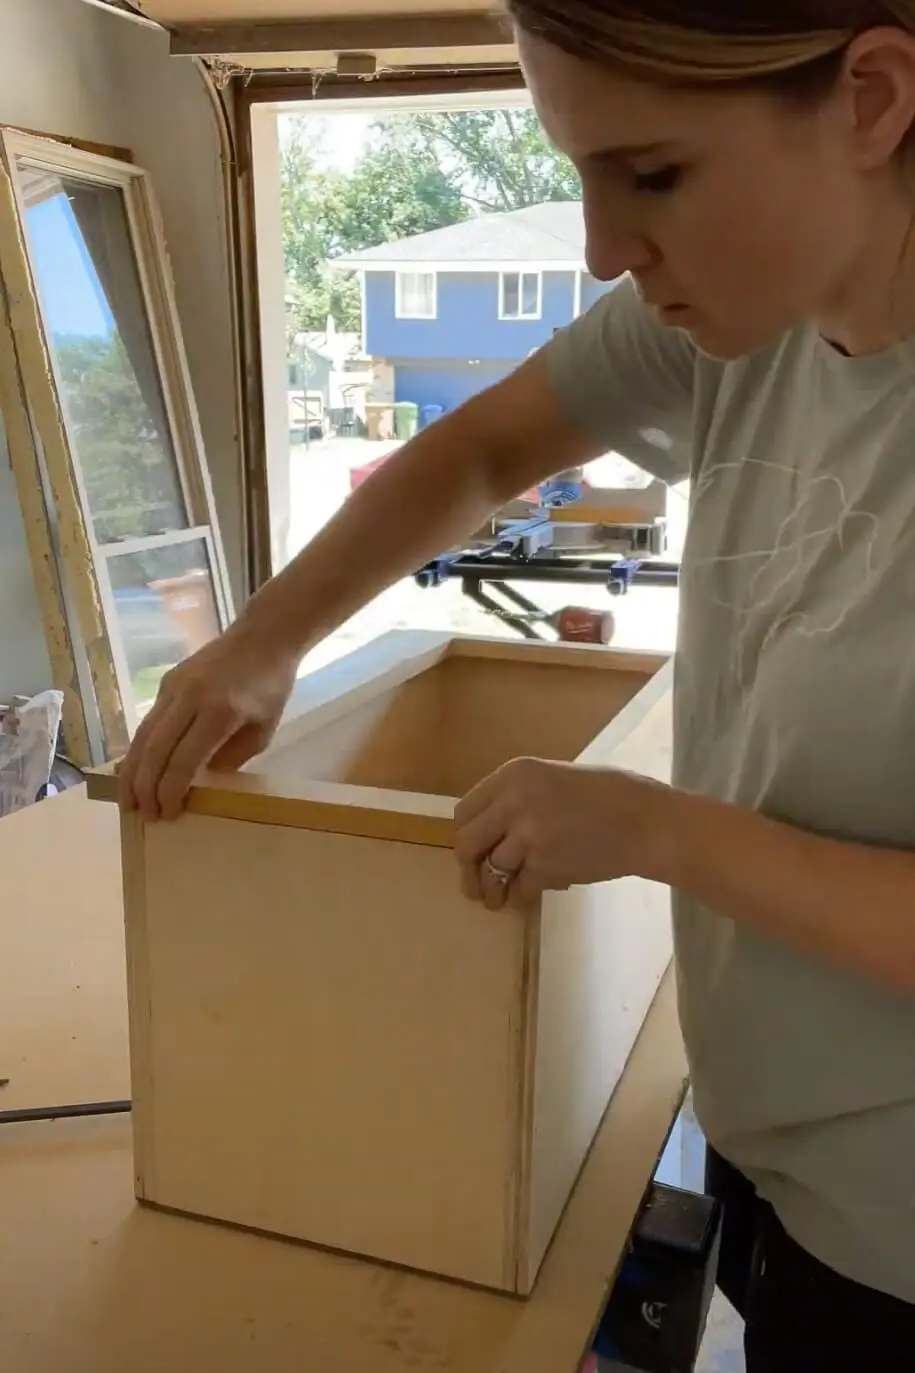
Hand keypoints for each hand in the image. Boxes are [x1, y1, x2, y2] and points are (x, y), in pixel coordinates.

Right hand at [117, 620, 299, 820]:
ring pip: (143, 736)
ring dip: (132, 772)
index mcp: (219, 712)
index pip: (183, 760)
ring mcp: (173, 688)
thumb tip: (199, 781)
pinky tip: (136, 770)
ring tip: (128, 800)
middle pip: (155, 750)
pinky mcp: (166, 683)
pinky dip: (139, 750)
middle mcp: (189, 699)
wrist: (262, 637)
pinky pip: (148, 721)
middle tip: (141, 815)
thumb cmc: (270, 687)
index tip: (167, 814)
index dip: (170, 791)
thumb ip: (231, 758)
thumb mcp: (262, 732)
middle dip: (144, 788)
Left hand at [453, 757, 669, 909]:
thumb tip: (489, 829)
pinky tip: (529, 897)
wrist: (648, 822)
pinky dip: (521, 899)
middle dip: (468, 868)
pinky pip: (518, 891)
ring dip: (491, 892)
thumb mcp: (555, 778)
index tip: (474, 851)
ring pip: (489, 873)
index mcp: (514, 774)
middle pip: (466, 843)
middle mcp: (513, 801)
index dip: (466, 835)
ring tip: (497, 899)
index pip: (465, 811)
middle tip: (476, 883)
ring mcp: (528, 835)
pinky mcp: (545, 866)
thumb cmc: (611, 795)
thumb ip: (519, 797)